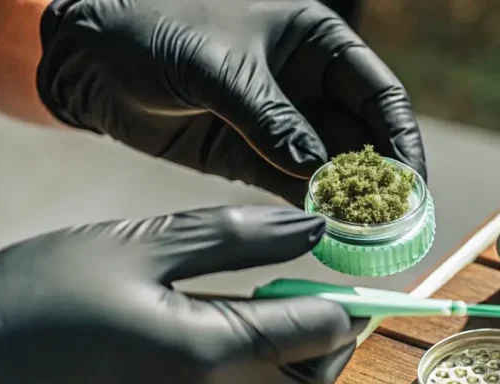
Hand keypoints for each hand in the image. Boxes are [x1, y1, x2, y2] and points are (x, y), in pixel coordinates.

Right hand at [0, 206, 361, 383]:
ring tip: (239, 326)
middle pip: (310, 379)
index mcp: (213, 353)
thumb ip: (237, 237)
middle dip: (319, 340)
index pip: (321, 333)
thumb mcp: (136, 247)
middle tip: (295, 302)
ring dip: (280, 370)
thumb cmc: (35, 302)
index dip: (342, 306)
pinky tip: (198, 371)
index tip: (340, 286)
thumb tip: (314, 226)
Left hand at [36, 0, 424, 205]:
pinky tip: (327, 233)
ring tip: (368, 239)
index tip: (412, 182)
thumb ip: (270, 119)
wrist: (87, 52)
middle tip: (397, 224)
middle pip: (365, 137)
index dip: (402, 138)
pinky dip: (312, 210)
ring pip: (334, 167)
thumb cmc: (154, 27)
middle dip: (383, 180)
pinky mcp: (251, 155)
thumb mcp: (218, 68)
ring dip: (351, 202)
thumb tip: (319, 171)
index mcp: (316, 42)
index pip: (379, 93)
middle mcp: (308, 84)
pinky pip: (295, 186)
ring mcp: (282, 123)